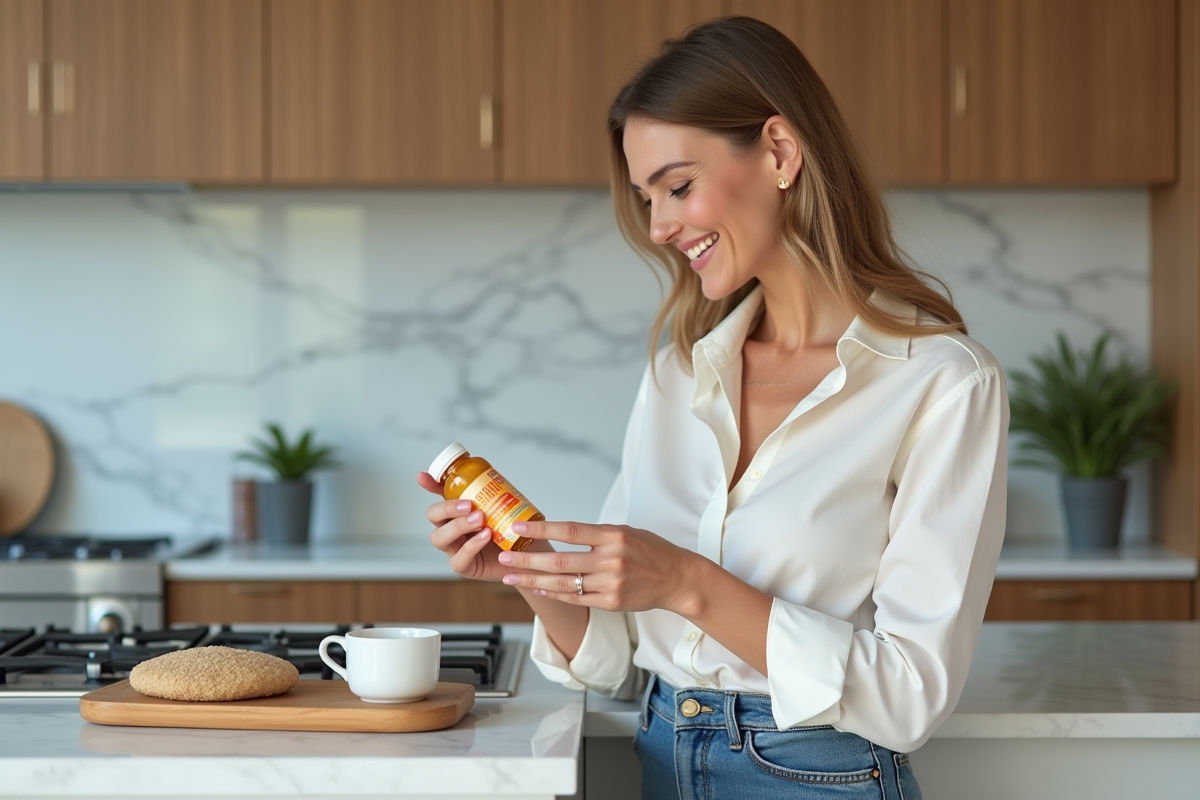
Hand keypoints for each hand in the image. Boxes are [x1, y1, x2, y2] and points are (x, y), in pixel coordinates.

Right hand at [417, 471, 550, 581]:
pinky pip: (459, 559)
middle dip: (447, 508)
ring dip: (458, 526)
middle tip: (469, 504)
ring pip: (439, 537)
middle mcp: (452, 529)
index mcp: (459, 512)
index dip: (430, 485)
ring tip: (480, 519)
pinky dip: (472, 546)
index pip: (440, 495)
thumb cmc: (514, 531)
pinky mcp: (464, 566)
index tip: (423, 476)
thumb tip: (489, 474)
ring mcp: (455, 549)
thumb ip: (496, 493)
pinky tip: (485, 536)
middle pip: (433, 516)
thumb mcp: (507, 506)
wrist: (529, 555)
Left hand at [495, 519, 700, 613]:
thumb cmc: (650, 551)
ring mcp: (610, 584)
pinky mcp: (610, 603)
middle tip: (503, 557)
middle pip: (560, 560)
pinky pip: (576, 598)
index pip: (570, 530)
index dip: (541, 530)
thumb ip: (595, 535)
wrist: (678, 579)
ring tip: (511, 577)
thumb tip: (560, 534)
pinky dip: (554, 594)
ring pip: (563, 583)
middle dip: (527, 560)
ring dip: (533, 580)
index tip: (517, 528)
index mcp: (614, 536)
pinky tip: (538, 588)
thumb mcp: (626, 532)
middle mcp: (611, 560)